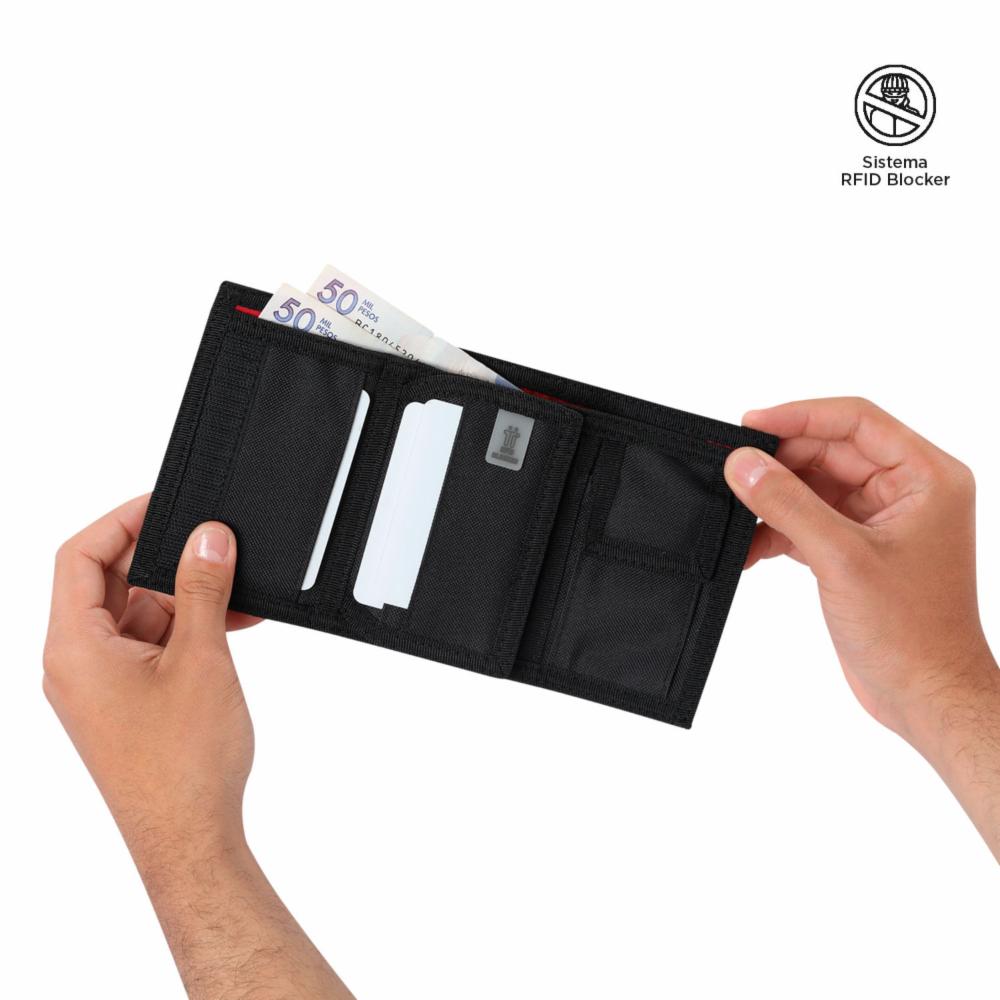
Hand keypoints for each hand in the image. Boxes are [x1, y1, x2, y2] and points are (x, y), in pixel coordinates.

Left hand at [43, 495, 257, 857]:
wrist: (189, 839)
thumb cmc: (183, 765)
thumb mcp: (200, 659)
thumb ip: (202, 589)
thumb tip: (208, 538)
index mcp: (73, 649)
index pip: (79, 557)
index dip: (121, 521)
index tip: (165, 504)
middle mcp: (76, 665)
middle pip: (107, 583)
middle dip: (165, 562)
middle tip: (212, 546)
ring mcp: (100, 686)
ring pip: (135, 614)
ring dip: (184, 599)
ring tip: (236, 596)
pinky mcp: (126, 703)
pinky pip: (150, 646)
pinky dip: (186, 630)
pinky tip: (231, 626)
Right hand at [724, 398, 999, 860]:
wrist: (925, 694)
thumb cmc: (912, 633)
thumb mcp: (842, 558)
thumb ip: (788, 505)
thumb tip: (743, 464)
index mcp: (926, 477)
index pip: (856, 422)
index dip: (800, 417)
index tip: (751, 424)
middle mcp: (907, 491)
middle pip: (831, 451)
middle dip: (780, 464)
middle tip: (733, 471)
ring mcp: (881, 520)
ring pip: (815, 486)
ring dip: (774, 500)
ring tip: (736, 514)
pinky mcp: (857, 548)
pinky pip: (809, 520)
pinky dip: (778, 530)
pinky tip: (750, 546)